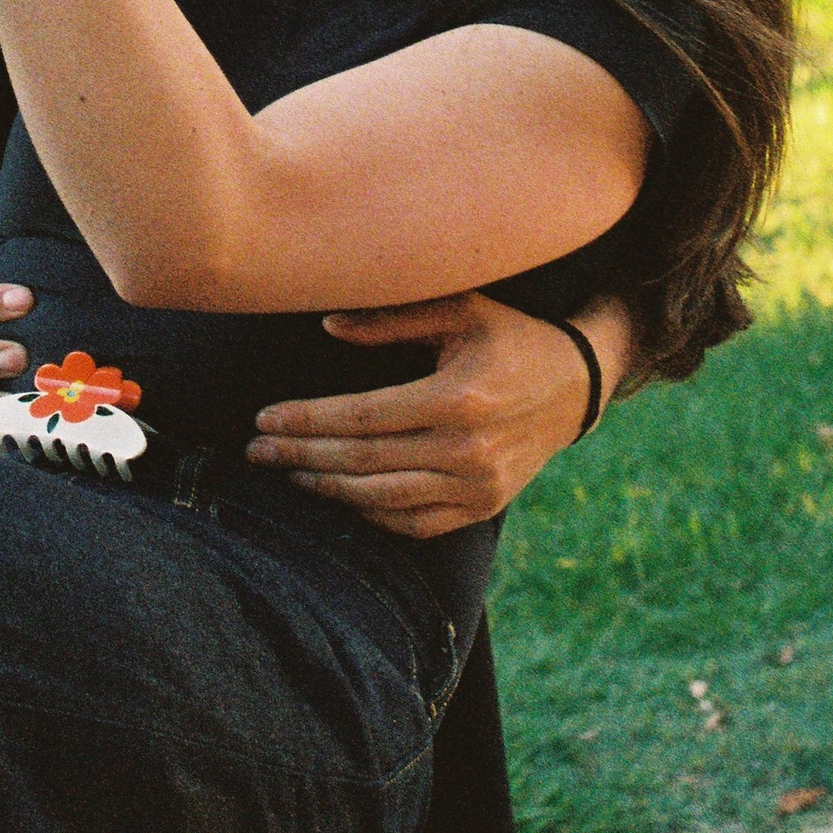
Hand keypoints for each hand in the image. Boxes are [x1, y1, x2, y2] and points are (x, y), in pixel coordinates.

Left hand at [245, 290, 611, 540]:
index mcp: (458, 397)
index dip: (308, 421)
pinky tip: (338, 496)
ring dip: (326, 489)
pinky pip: (414, 523)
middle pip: (364, 461)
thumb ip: (393, 319)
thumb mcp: (461, 309)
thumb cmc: (510, 337)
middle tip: (256, 451)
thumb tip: (328, 327)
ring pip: (383, 498)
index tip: (264, 420)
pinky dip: (370, 514)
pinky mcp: (484, 507)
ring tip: (287, 473)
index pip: (363, 416)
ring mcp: (478, 485)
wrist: (576, 385)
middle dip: (302, 456)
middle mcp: (468, 448)